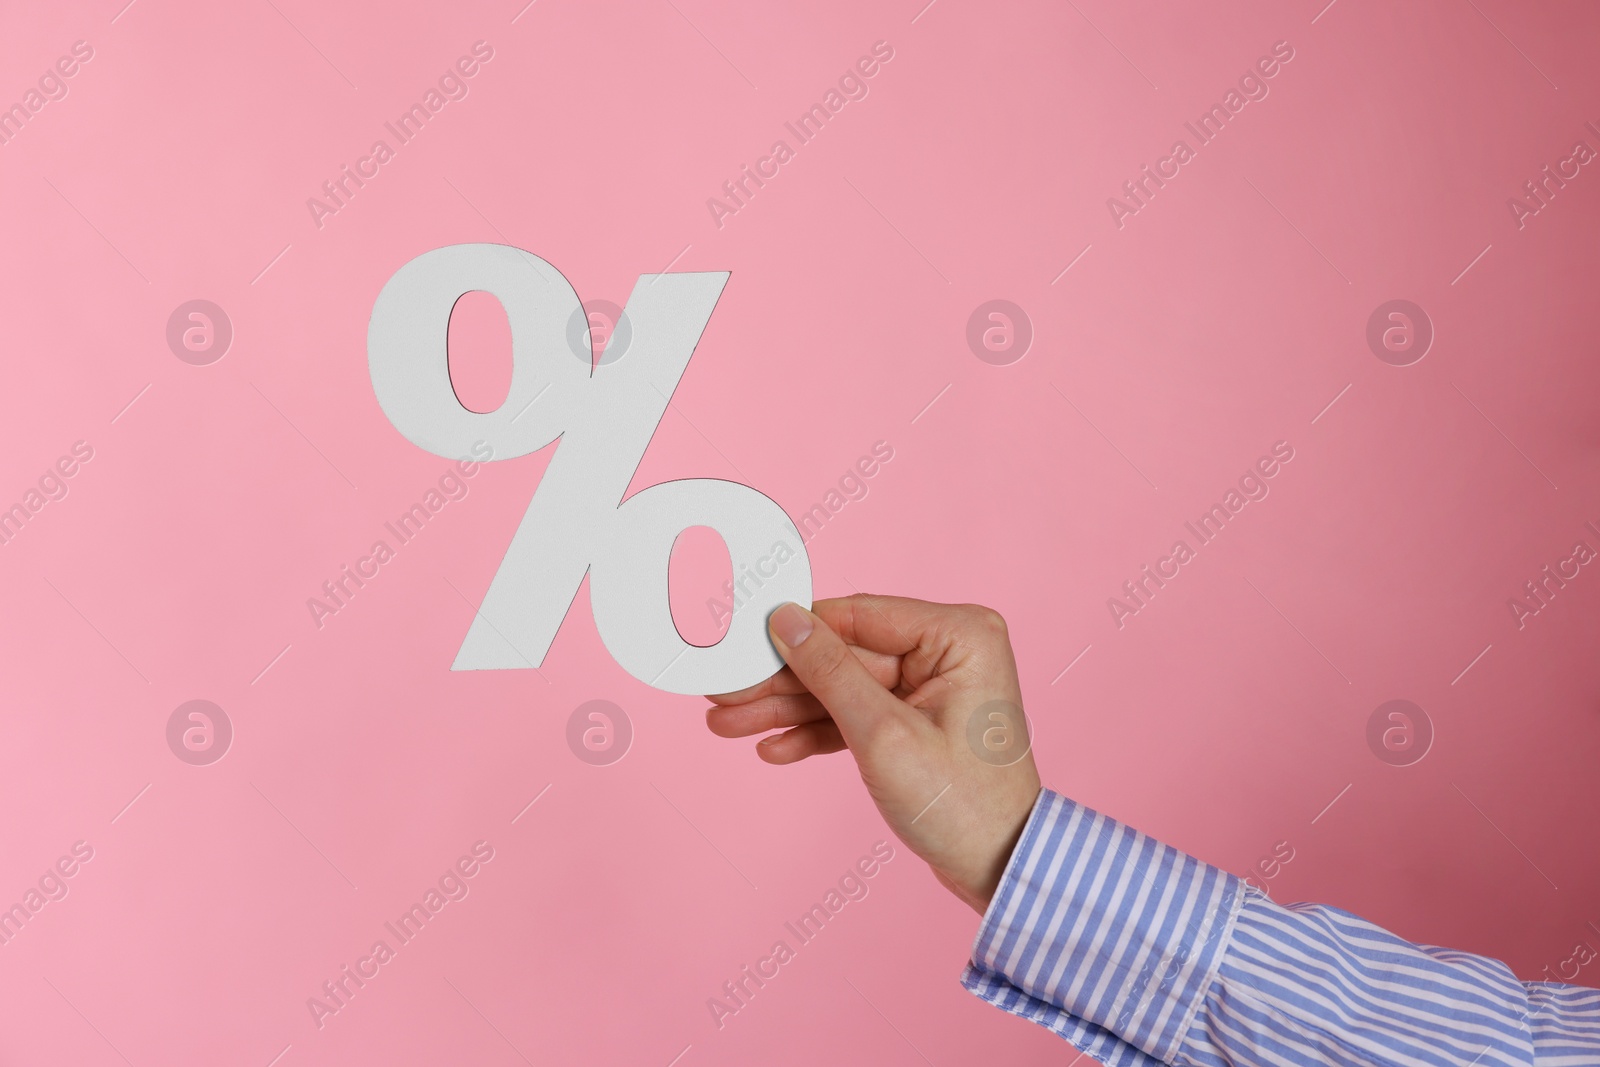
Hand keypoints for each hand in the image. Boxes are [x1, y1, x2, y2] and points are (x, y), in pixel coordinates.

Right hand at [706, 595, 1040, 913]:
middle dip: (781, 681)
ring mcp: (932, 687)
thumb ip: (829, 672)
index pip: (858, 616)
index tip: (740, 640)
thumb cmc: (962, 805)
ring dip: (786, 709)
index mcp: (958, 635)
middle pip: (843, 654)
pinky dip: (817, 732)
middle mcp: (948, 651)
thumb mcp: (882, 735)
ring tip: (727, 723)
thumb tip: (786, 620)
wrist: (999, 871)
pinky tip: (772, 747)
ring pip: (842, 687)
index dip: (794, 630)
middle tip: (722, 692)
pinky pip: (857, 714)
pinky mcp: (917, 721)